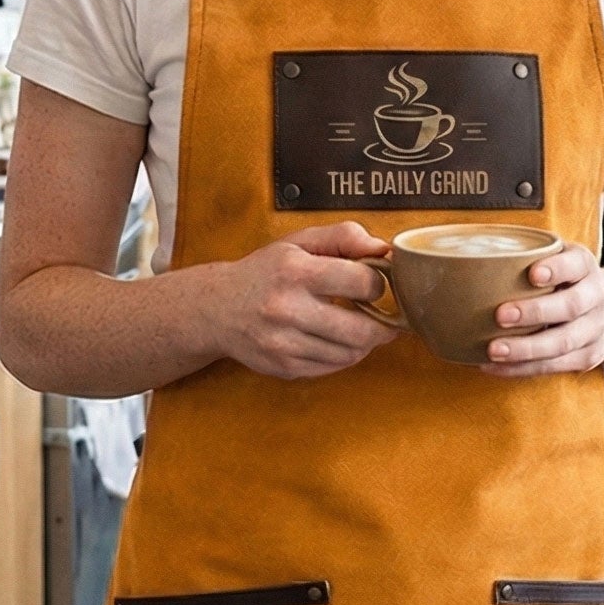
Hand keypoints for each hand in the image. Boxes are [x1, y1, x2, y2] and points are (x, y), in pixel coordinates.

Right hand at [215, 222, 399, 379]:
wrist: (217, 308)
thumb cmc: (264, 272)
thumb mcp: (299, 242)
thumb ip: (344, 237)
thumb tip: (383, 249)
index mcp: (294, 271)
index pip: (361, 283)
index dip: (378, 284)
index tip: (374, 285)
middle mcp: (287, 309)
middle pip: (361, 330)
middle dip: (383, 326)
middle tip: (386, 318)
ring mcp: (283, 343)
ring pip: (350, 354)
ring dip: (364, 342)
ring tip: (360, 327)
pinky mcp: (283, 367)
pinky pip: (332, 367)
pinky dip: (344, 355)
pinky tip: (337, 340)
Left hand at [482, 242, 603, 377]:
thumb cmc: (570, 281)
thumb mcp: (563, 259)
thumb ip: (530, 256)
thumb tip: (467, 258)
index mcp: (585, 267)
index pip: (576, 264)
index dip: (557, 269)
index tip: (532, 273)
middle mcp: (596, 298)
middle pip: (570, 307)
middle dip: (535, 312)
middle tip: (500, 315)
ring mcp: (594, 331)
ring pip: (562, 343)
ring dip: (525, 349)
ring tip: (493, 350)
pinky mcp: (586, 358)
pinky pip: (553, 366)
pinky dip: (521, 369)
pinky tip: (494, 366)